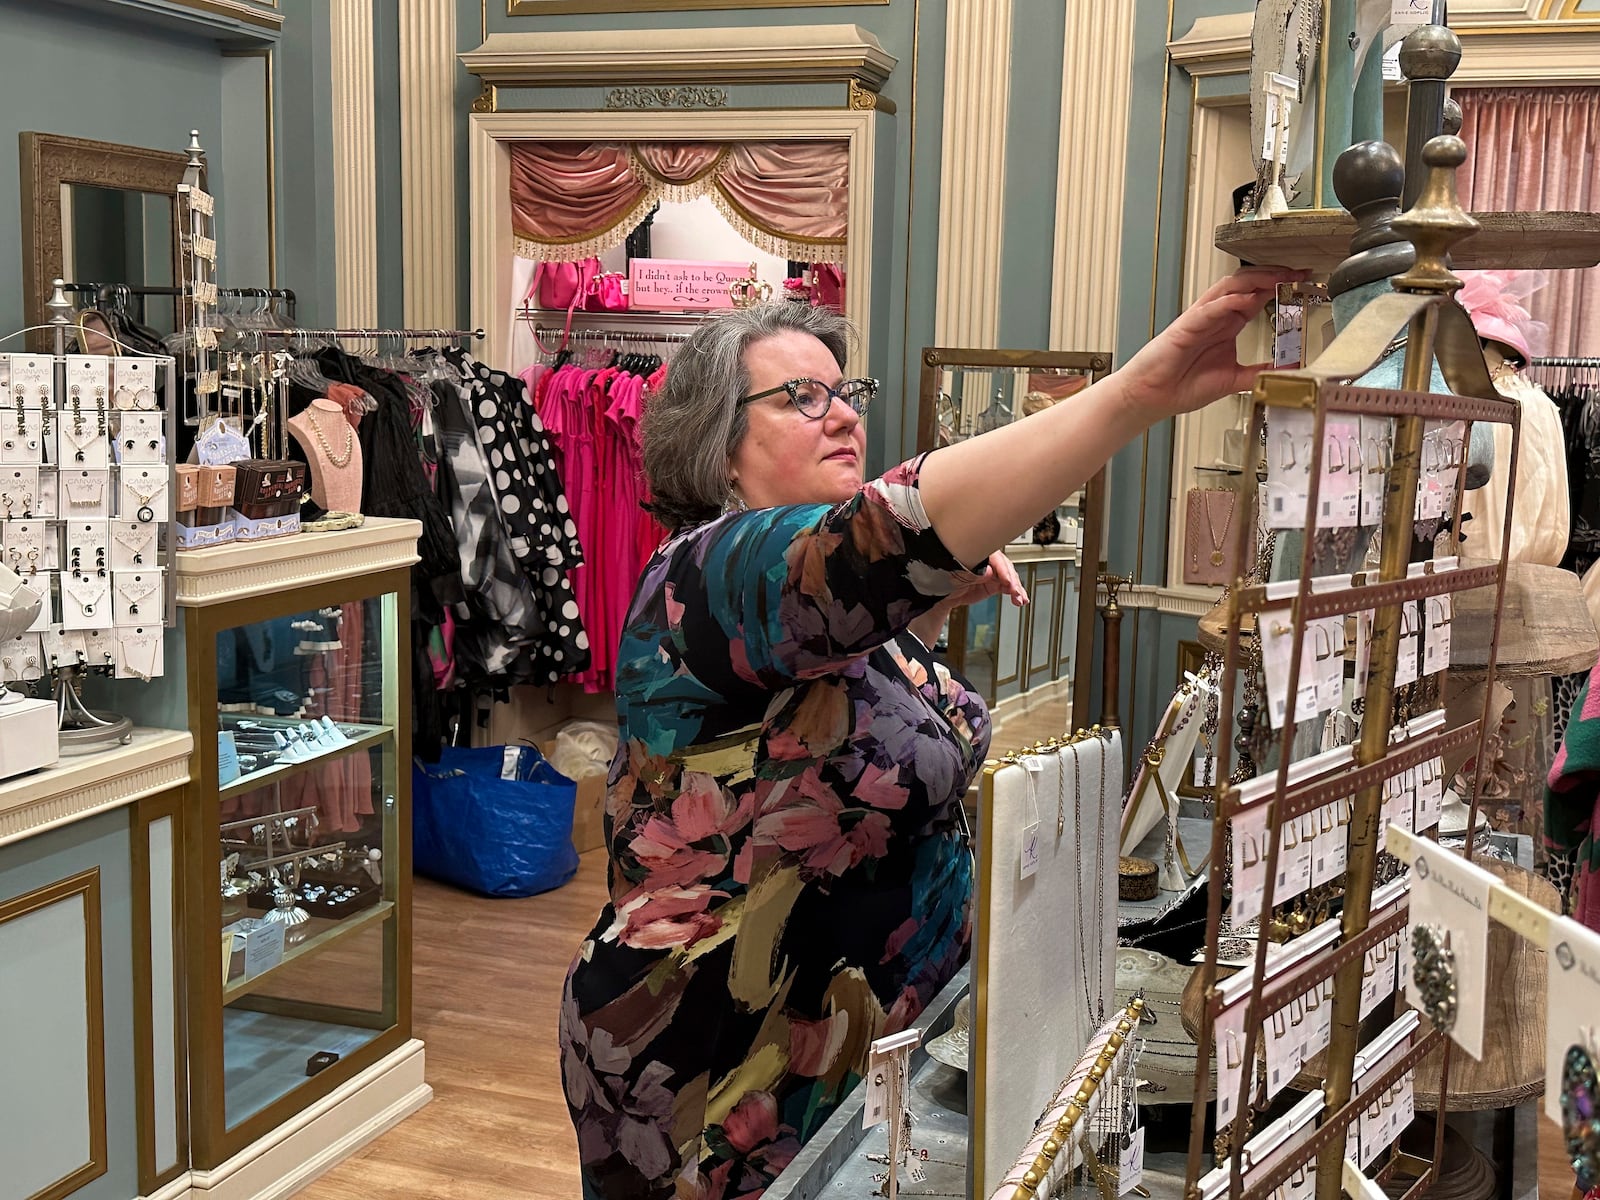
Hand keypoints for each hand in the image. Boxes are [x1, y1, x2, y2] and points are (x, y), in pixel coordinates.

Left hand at [951, 551, 1027, 608]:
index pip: (994, 558)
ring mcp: (993, 573)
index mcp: (977, 554)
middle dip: (1012, 580)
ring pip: (1010, 578)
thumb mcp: (955, 575)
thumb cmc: (945, 577)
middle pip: (1005, 567)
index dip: (1002, 569)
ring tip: (1020, 599)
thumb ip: (972, 573)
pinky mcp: (995, 584)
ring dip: (1017, 589)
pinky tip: (1021, 600)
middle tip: (1015, 592)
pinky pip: (1009, 587)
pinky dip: (1016, 593)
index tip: (1007, 581)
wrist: (943, 593)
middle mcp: (987, 562)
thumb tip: (988, 572)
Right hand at [1116, 266, 1307, 421]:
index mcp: (1226, 327)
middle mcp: (1214, 318)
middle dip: (1273, 275)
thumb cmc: (1181, 386)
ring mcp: (1200, 320)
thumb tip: (1288, 370)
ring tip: (1277, 277)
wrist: (1151, 397)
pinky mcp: (1184, 328)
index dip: (1279, 286)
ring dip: (1254, 281)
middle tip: (1298, 272)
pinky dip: (1227, 302)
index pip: (1256, 296)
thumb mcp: (1233, 380)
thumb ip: (1259, 372)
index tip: (1302, 281)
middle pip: (1246, 284)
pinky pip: (1208, 309)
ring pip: (1228, 288)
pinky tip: (1245, 299)